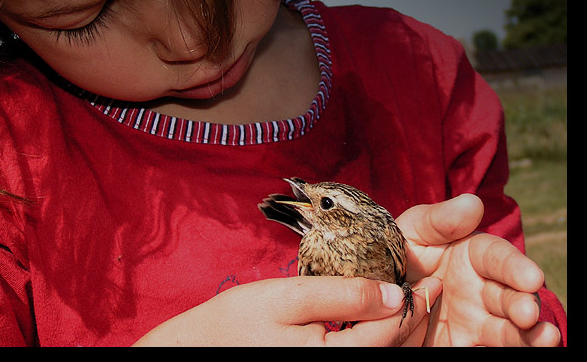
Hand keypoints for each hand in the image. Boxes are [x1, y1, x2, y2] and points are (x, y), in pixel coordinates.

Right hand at [133, 274, 440, 345]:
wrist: (199, 353)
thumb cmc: (238, 322)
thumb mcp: (290, 297)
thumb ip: (345, 295)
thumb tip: (395, 293)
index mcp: (335, 361)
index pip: (392, 331)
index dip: (417, 302)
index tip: (432, 278)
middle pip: (394, 351)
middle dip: (417, 321)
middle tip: (430, 290)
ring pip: (382, 359)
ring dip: (402, 335)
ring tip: (415, 305)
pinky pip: (361, 360)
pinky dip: (379, 345)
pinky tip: (380, 326)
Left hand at [396, 194, 560, 345]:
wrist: (374, 295)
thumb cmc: (396, 254)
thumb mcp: (409, 232)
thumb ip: (438, 220)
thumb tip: (472, 202)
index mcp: (471, 256)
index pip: (497, 258)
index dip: (514, 266)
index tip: (530, 277)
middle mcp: (481, 289)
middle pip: (510, 296)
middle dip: (522, 303)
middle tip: (527, 313)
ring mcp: (475, 320)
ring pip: (508, 328)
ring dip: (527, 334)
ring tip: (545, 338)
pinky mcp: (463, 345)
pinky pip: (488, 349)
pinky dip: (510, 349)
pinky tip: (528, 349)